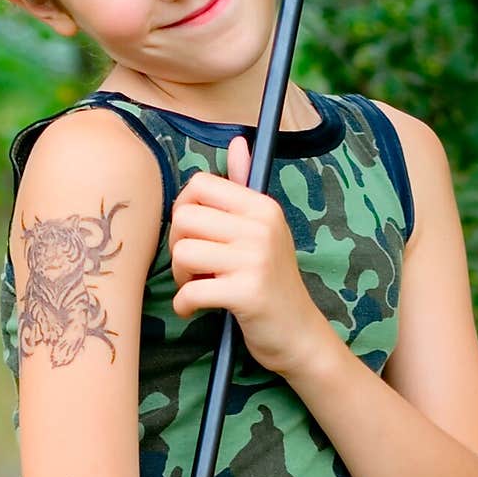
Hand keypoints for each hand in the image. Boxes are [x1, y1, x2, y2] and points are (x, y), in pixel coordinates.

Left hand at [169, 135, 323, 374]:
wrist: (299, 335)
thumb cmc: (272, 281)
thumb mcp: (263, 229)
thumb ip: (243, 186)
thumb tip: (238, 141)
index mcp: (263, 206)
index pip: (199, 185)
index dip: (185, 211)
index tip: (198, 235)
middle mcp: (261, 227)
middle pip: (184, 217)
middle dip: (179, 246)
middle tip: (196, 267)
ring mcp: (255, 259)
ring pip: (182, 253)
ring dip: (181, 278)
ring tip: (200, 287)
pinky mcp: (246, 293)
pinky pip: (190, 291)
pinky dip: (185, 306)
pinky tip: (198, 310)